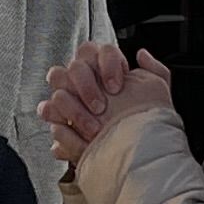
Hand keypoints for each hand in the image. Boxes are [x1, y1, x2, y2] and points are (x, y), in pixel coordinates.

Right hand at [43, 46, 174, 163]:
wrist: (130, 152)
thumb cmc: (143, 120)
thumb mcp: (156, 94)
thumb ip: (154, 71)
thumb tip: (141, 55)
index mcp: (106, 67)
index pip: (100, 51)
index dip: (108, 65)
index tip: (117, 87)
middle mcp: (85, 77)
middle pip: (76, 65)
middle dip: (88, 86)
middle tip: (101, 108)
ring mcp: (69, 93)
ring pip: (58, 81)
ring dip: (74, 107)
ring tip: (92, 129)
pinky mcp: (57, 115)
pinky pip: (47, 107)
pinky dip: (56, 116)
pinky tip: (70, 129)